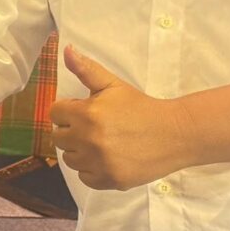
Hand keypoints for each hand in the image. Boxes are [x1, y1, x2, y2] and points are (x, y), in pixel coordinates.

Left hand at [51, 48, 183, 190]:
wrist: (175, 134)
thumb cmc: (141, 107)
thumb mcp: (114, 85)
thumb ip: (87, 70)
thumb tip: (67, 50)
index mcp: (87, 113)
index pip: (55, 113)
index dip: (68, 110)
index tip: (84, 111)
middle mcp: (89, 139)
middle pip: (58, 138)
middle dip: (72, 130)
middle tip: (94, 127)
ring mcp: (99, 162)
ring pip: (69, 159)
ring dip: (80, 151)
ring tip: (102, 143)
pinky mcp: (110, 180)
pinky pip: (84, 177)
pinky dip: (92, 170)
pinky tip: (108, 158)